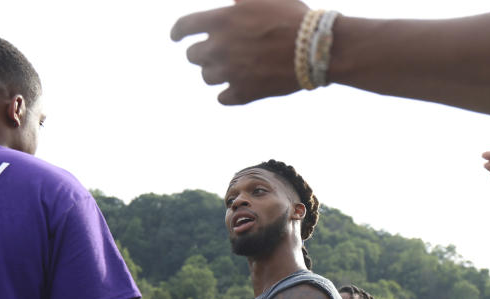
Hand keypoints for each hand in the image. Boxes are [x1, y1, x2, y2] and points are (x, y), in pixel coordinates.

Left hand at [171, 0, 308, 104]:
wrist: (314, 48)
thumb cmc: (292, 16)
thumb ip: (240, 0)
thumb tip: (231, 2)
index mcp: (220, 20)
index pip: (183, 27)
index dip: (177, 32)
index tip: (175, 38)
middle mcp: (218, 48)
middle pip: (193, 56)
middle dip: (202, 53)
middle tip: (217, 51)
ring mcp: (230, 73)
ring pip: (207, 77)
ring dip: (215, 72)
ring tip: (231, 67)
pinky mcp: (243, 93)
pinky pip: (223, 98)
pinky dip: (227, 93)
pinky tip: (236, 87)